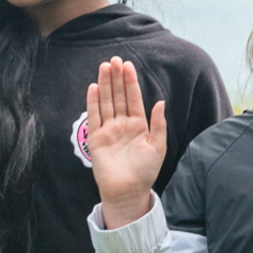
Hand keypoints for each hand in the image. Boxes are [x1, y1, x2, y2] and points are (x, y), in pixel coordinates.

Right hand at [87, 57, 166, 228]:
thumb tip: (160, 102)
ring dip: (105, 85)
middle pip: (118, 96)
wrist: (128, 191)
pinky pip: (94, 117)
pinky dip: (93, 102)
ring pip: (106, 102)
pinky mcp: (96, 138)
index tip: (128, 65)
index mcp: (138, 125)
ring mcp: (108, 130)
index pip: (133, 98)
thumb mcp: (158, 146)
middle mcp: (122, 124)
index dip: (130, 82)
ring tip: (104, 67)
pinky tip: (94, 87)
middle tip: (114, 60)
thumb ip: (159, 124)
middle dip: (116, 78)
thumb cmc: (145, 171)